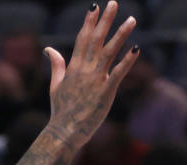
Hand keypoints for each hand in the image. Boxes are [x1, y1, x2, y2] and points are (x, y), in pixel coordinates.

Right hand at [45, 2, 140, 145]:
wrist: (65, 130)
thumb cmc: (61, 109)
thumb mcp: (56, 84)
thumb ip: (56, 64)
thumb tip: (49, 49)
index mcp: (74, 66)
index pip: (83, 38)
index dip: (89, 22)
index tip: (94, 7)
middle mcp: (85, 69)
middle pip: (97, 39)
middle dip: (105, 20)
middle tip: (113, 3)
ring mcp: (96, 79)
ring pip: (110, 51)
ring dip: (121, 34)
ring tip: (132, 20)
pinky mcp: (106, 91)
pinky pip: (119, 73)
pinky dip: (128, 60)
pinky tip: (137, 49)